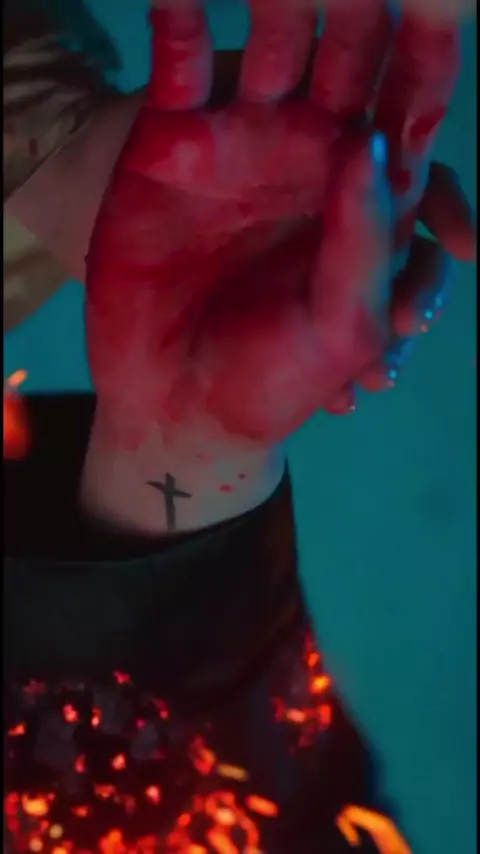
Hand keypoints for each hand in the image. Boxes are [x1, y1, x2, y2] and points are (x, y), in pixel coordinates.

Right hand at [86, 1, 463, 453]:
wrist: (176, 405)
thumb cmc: (273, 378)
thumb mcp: (345, 322)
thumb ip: (368, 238)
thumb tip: (375, 139)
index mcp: (362, 197)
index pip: (410, 113)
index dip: (429, 61)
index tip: (445, 5)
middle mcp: (308, 156)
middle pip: (347, 59)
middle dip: (360, 13)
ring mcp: (239, 144)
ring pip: (272, 45)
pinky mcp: (170, 142)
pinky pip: (180, 68)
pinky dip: (180, 23)